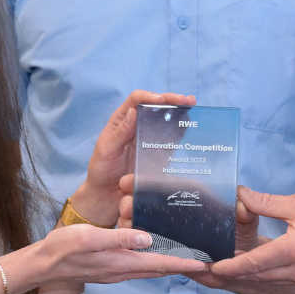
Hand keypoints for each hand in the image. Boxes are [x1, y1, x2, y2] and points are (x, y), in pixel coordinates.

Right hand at [37, 222, 206, 284]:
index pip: (161, 265)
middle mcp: (123, 271)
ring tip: (186, 256)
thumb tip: (149, 238)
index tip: (206, 263)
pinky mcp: (109, 269)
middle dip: (182, 266)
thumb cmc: (64, 248)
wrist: (42, 265)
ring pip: (150, 270)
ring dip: (169, 265)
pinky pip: (139, 267)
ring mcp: (116, 272)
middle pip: (160, 270)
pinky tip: (154, 252)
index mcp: (123, 263)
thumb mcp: (90, 237)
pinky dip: (153, 262)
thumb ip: (119, 238)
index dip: (184, 263)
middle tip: (203, 260)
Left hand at [73, 90, 194, 225]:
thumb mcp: (106, 151)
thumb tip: (134, 111)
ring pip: (166, 118)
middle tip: (188, 100)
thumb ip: (120, 133)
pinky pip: (172, 137)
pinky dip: (182, 128)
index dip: (150, 96)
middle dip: (172, 100)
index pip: (136, 100)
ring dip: (180, 111)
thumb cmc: (101, 171)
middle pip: (155, 105)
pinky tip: (191, 125)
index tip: (162, 100)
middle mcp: (137, 125)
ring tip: (193, 107)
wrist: (108, 196)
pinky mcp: (159, 151)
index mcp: (122, 121)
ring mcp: (149, 138)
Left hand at [204, 186, 294, 283]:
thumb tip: (241, 196)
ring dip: (245, 275)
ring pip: (267, 280)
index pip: (252, 264)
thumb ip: (268, 203)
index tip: (208, 266)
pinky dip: (263, 274)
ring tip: (222, 267)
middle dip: (230, 274)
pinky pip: (280, 280)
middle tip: (205, 268)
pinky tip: (251, 266)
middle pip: (255, 277)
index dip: (228, 266)